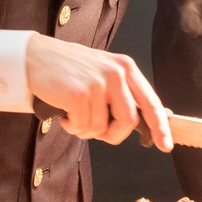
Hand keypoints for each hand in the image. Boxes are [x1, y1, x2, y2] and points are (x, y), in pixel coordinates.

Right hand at [25, 35, 172, 151]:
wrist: (36, 57)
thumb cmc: (69, 69)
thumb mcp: (103, 72)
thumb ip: (122, 92)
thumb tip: (140, 121)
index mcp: (125, 67)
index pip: (150, 101)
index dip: (160, 126)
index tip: (165, 145)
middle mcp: (116, 73)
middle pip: (129, 121)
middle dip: (113, 135)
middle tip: (98, 132)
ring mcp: (98, 83)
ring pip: (102, 128)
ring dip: (86, 130)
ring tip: (74, 114)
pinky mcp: (79, 94)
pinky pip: (83, 127)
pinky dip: (73, 127)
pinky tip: (65, 113)